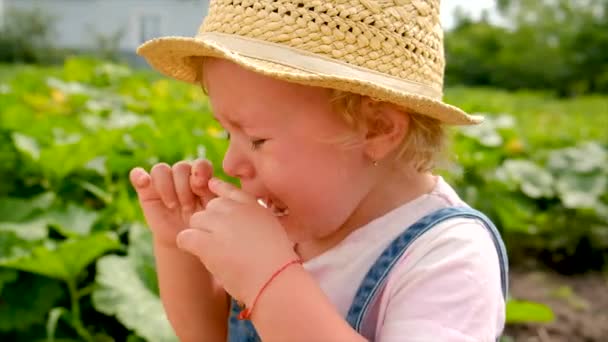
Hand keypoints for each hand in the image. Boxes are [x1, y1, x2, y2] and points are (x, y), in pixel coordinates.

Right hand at [129, 159, 215, 247]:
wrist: (183, 240)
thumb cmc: (202, 225)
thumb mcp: (211, 211)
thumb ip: (211, 195)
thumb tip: (209, 182)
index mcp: (200, 177)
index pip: (200, 164)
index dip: (199, 172)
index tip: (200, 188)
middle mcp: (182, 176)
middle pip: (181, 167)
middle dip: (184, 187)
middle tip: (188, 207)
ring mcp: (163, 182)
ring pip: (161, 169)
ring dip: (167, 187)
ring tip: (173, 206)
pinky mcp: (146, 191)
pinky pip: (137, 175)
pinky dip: (139, 175)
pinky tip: (144, 181)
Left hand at [176, 178, 298, 306]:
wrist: (274, 280)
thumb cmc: (276, 263)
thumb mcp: (273, 231)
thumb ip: (255, 220)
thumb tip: (239, 225)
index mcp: (254, 206)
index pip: (230, 190)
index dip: (219, 191)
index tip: (213, 194)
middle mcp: (236, 210)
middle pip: (209, 207)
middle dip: (211, 222)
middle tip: (218, 242)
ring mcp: (221, 224)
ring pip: (196, 220)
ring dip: (200, 234)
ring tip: (210, 251)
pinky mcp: (207, 242)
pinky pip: (185, 237)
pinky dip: (187, 245)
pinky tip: (196, 253)